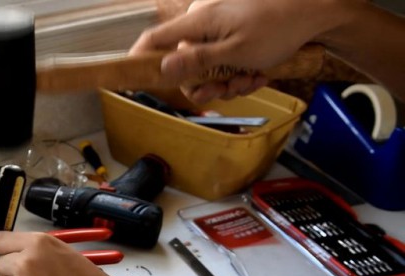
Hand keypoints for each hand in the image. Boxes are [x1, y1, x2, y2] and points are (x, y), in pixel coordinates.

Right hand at [131, 0, 320, 102]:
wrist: (316, 12)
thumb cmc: (279, 27)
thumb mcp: (237, 52)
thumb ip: (197, 62)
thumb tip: (162, 68)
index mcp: (198, 21)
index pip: (155, 39)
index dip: (139, 59)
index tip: (132, 80)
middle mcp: (203, 23)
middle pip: (183, 64)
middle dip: (205, 84)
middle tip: (226, 90)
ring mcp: (218, 28)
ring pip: (206, 67)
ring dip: (227, 81)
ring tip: (251, 78)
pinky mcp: (232, 34)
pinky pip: (222, 61)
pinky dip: (238, 71)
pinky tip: (257, 72)